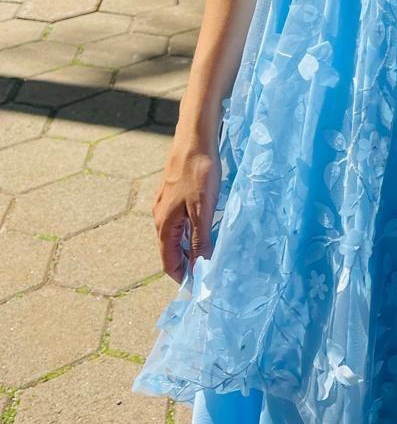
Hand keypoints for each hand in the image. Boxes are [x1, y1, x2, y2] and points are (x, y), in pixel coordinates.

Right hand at [151, 123, 220, 283]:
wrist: (194, 137)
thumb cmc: (199, 173)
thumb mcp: (203, 210)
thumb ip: (200, 241)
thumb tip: (199, 269)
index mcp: (164, 224)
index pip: (168, 262)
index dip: (182, 277)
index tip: (199, 286)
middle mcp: (160, 215)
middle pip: (171, 249)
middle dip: (187, 262)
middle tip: (208, 271)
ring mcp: (165, 202)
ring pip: (175, 233)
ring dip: (189, 246)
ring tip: (209, 251)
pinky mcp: (173, 190)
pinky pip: (179, 218)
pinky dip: (190, 229)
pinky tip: (205, 225)